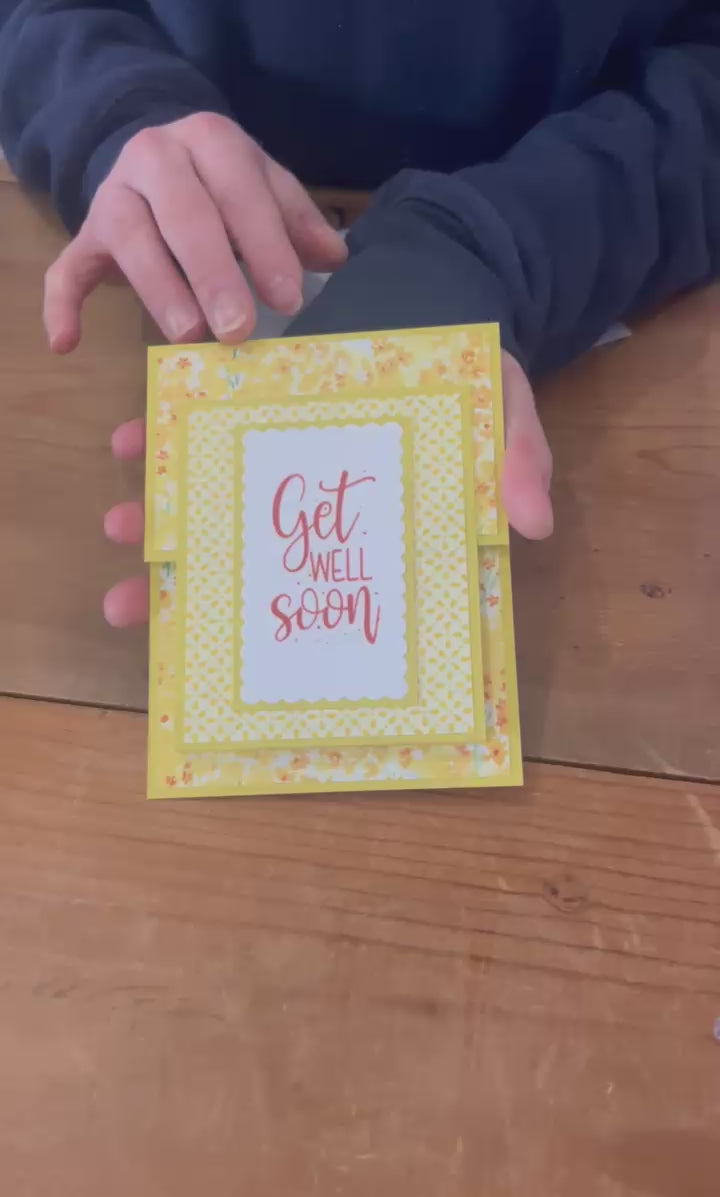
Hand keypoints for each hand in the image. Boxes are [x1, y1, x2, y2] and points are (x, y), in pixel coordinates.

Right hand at [43, 112, 346, 352]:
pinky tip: (67, 343)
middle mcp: (156, 158)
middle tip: (239, 329)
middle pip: (185, 215)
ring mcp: (115, 197)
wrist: (155, 158)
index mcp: (211, 142)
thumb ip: (296, 220)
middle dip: (214, 274)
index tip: (288, 299)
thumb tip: (333, 258)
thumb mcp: (264, 188)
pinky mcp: (86, 235)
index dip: (265, 245)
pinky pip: (67, 268)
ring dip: (159, 290)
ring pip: (132, 240)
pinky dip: (61, 305)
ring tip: (187, 337)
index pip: (241, 191)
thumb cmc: (223, 185)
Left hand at [103, 353, 552, 626]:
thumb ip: (516, 458)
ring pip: (215, 501)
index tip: (220, 644)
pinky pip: (202, 428)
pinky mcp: (254, 404)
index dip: (273, 615)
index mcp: (368, 520)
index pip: (318, 580)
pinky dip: (163, 435)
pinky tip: (126, 442)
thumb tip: (534, 522)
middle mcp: (318, 505)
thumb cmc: (471, 377)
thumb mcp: (507, 410)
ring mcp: (282, 458)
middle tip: (131, 606)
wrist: (438, 295)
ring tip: (117, 531)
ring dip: (159, 517)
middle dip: (187, 581)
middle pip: (245, 557)